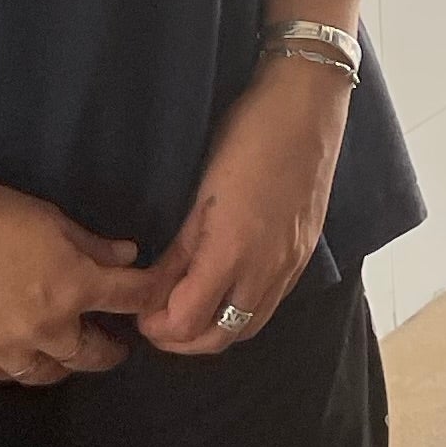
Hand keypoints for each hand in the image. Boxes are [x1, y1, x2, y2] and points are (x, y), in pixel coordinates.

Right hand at [0, 172, 166, 386]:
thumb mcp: (51, 218)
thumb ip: (92, 245)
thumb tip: (128, 257)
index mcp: (76, 288)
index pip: (131, 299)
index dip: (151, 297)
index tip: (156, 301)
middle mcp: (47, 328)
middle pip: (91, 354)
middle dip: (109, 351)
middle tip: (114, 348)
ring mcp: (6, 350)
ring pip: (46, 374)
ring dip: (64, 366)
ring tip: (67, 358)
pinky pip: (0, 377)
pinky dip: (15, 370)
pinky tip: (19, 362)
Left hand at [138, 55, 350, 354]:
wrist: (306, 107)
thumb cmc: (247, 136)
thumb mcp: (201, 193)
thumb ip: (179, 250)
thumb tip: (154, 286)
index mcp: (233, 251)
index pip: (187, 322)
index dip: (157, 327)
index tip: (139, 313)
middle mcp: (267, 268)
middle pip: (219, 338)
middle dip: (182, 339)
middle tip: (156, 320)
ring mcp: (291, 264)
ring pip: (248, 327)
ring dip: (214, 330)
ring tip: (188, 308)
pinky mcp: (304, 254)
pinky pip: (270, 304)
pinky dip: (242, 312)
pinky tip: (225, 289)